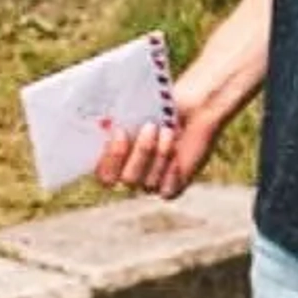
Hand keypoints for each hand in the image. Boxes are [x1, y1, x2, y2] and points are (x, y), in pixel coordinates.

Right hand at [93, 83, 218, 199]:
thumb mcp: (138, 109)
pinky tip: (177, 150)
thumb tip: (105, 123)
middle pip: (127, 180)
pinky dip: (171, 171)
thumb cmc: (161, 107)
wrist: (194, 109)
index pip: (103, 173)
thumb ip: (118, 120)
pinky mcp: (172, 187)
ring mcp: (150, 183)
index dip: (110, 158)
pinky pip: (166, 191)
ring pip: (148, 183)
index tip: (120, 131)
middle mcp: (129, 174)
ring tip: (169, 130)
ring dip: (160, 154)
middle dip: (140, 153)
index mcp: (113, 158)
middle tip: (150, 127)